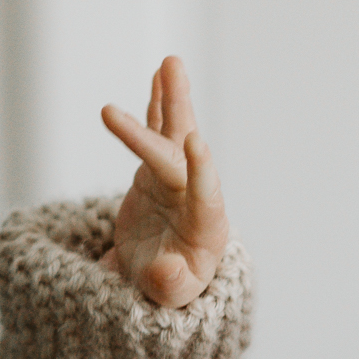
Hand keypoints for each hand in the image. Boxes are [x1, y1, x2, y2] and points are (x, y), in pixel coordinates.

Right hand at [101, 57, 228, 305]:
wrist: (162, 276)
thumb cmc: (170, 286)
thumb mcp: (169, 297)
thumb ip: (170, 285)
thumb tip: (165, 271)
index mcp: (205, 226)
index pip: (205, 193)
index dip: (201, 168)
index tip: (195, 140)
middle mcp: (194, 194)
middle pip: (180, 155)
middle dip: (166, 122)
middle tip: (152, 84)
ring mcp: (177, 179)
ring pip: (174, 134)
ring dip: (172, 99)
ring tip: (170, 62)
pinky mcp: (158, 170)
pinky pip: (158, 132)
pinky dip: (158, 105)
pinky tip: (159, 74)